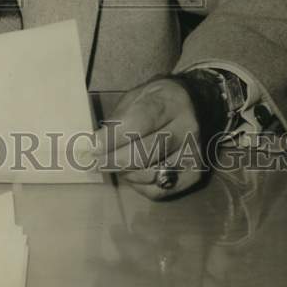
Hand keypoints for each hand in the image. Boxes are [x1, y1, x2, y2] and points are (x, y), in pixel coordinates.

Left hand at [85, 76, 216, 200]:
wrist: (195, 106)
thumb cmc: (158, 101)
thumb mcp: (138, 95)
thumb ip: (119, 116)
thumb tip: (97, 142)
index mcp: (170, 102)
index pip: (138, 123)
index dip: (112, 138)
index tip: (91, 147)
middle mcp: (186, 129)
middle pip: (144, 153)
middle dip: (113, 160)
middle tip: (94, 162)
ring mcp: (192, 154)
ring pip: (150, 174)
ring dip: (125, 173)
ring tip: (113, 165)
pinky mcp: (194, 175)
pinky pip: (160, 190)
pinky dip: (139, 186)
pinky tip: (131, 174)